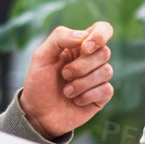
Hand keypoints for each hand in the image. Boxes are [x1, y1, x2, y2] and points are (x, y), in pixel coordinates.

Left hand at [19, 22, 113, 138]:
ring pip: (107, 71)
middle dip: (81, 66)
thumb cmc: (39, 83)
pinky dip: (87, 95)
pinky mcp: (101, 96)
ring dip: (82, 83)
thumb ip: (59, 38)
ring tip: (66, 91)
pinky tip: (76, 100)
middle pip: (104, 52)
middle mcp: (91, 60)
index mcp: (79, 45)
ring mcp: (98, 78)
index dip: (100, 35)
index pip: (102, 29)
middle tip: (64, 74)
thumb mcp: (41, 56)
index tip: (85, 47)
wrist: (37, 113)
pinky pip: (107, 89)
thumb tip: (83, 36)